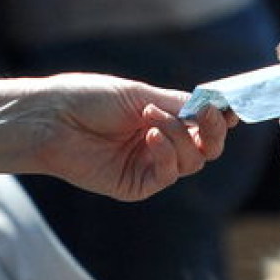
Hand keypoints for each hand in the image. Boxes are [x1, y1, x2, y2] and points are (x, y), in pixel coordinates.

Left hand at [32, 73, 234, 200]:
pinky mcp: (139, 185)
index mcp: (162, 120)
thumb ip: (177, 104)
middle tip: (206, 115)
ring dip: (180, 136)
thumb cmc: (88, 99)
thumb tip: (215, 106)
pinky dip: (167, 153)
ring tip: (152, 117)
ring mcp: (150, 166)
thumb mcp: (139, 94)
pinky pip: (169, 174)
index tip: (228, 108)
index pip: (203, 125)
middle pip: (207, 148)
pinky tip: (151, 136)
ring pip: (193, 161)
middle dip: (212, 132)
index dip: (219, 120)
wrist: (50, 120)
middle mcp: (161, 145)